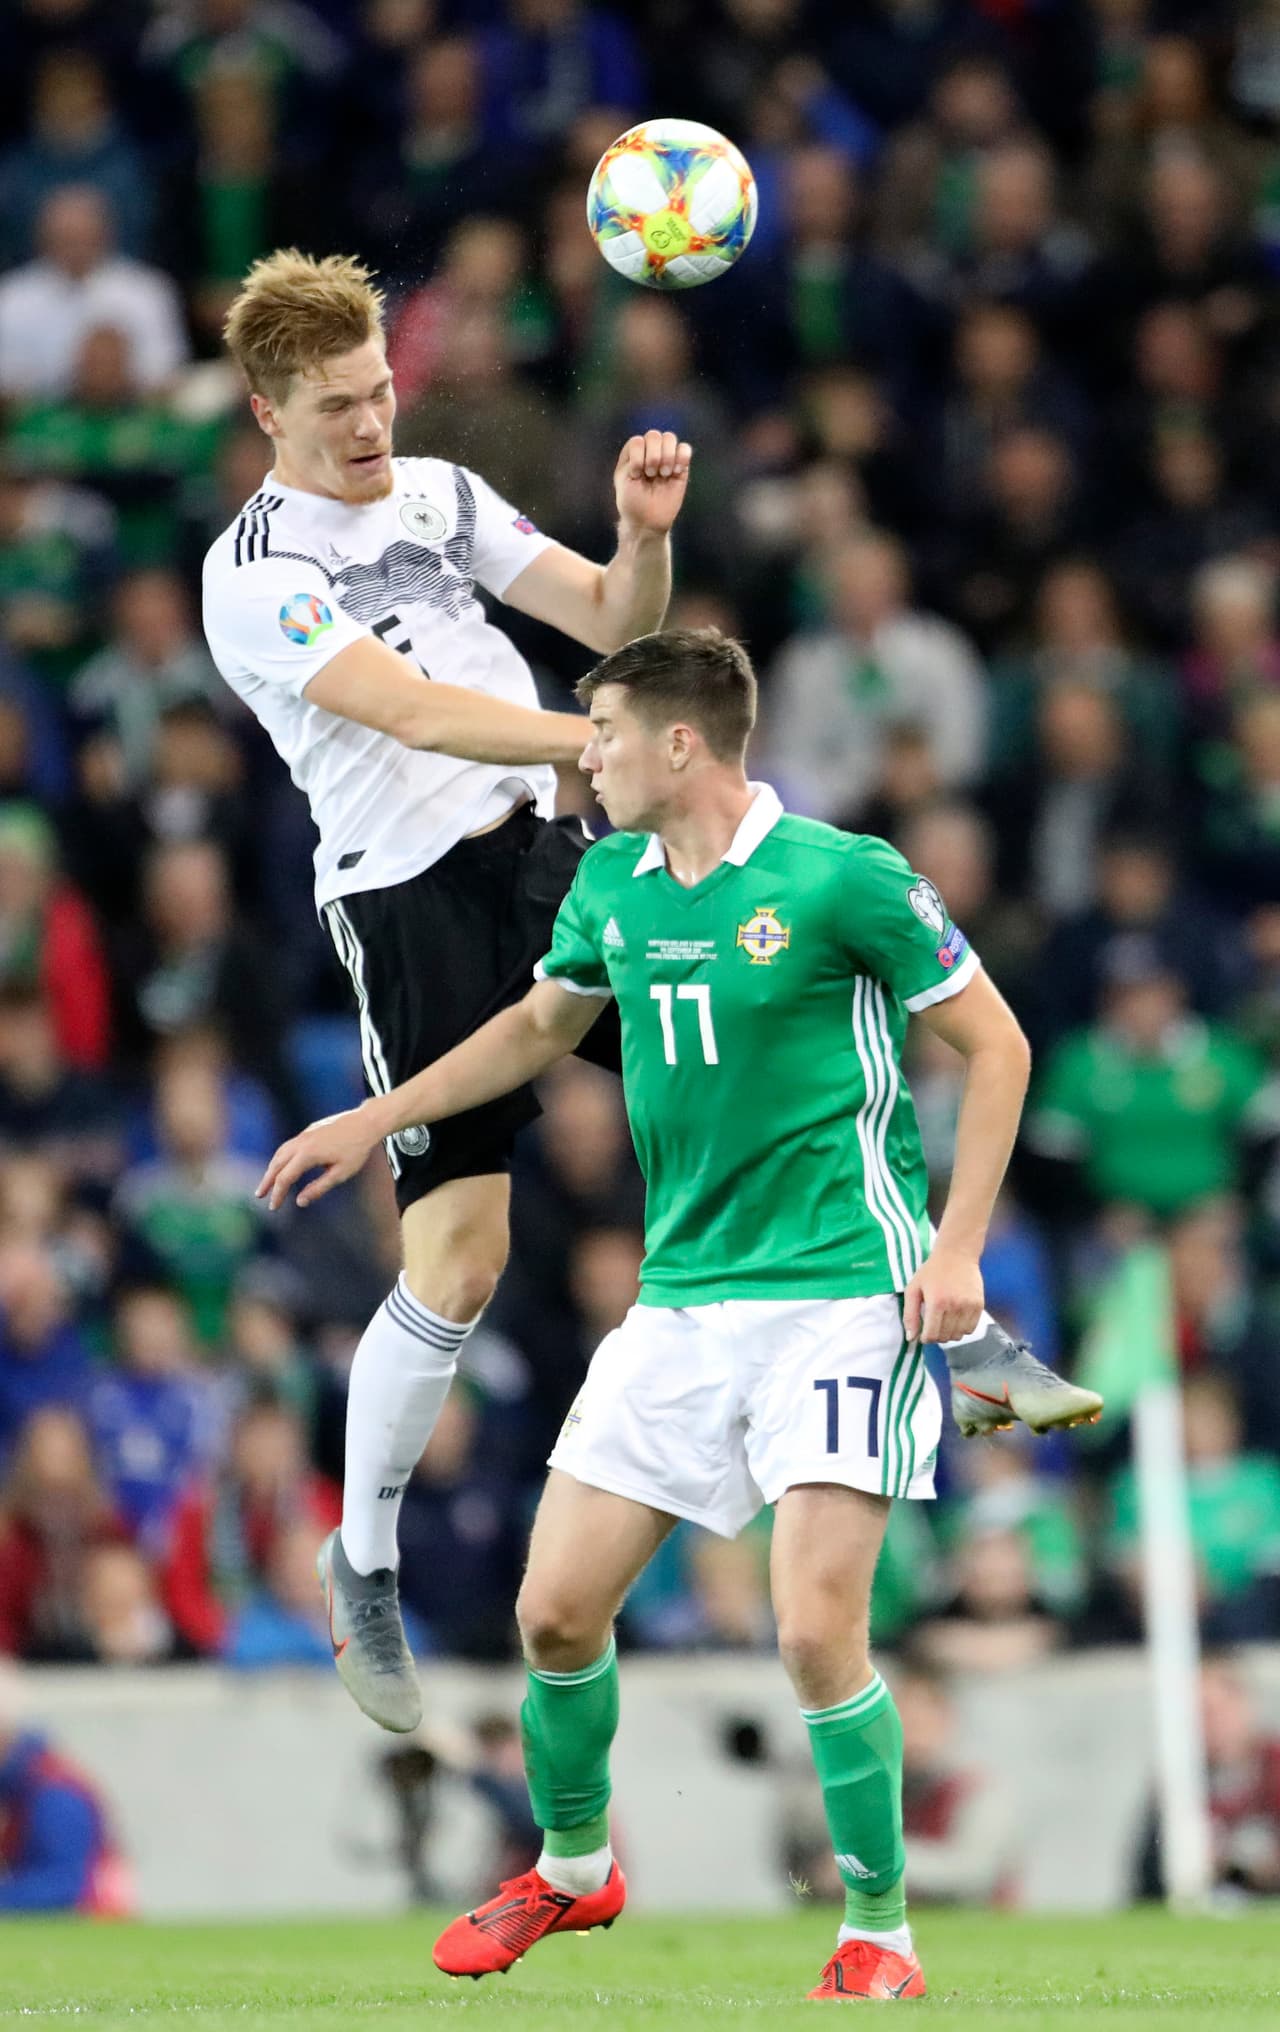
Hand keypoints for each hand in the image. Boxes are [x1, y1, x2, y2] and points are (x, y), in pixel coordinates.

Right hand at [256, 1105, 382, 1210]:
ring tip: (268, 1182)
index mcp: (307, 1155)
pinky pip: (289, 1145)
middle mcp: (301, 1143)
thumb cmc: (356, 1150)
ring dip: (272, 1168)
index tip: (273, 1207)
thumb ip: (318, 1188)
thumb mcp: (340, 1173)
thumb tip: (300, 1202)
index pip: (284, 1178)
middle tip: (259, 1196)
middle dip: (267, 1181)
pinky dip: (281, 1157)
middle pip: (276, 1164)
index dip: (277, 1194)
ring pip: (280, 1152)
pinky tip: (284, 1164)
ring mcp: (304, 1134)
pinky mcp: (309, 1130)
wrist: (367, 1122)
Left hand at [614, 430, 691, 536]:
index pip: (638, 440)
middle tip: (651, 475)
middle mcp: (649, 451)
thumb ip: (632, 460)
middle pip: (654, 435)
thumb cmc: (632, 502)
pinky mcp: (681, 466)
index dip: (638, 457)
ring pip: (670, 437)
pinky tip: (676, 472)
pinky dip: (682, 457)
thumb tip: (647, 445)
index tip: (636, 476)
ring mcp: (666, 457)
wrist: (647, 521)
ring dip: (667, 456)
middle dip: (652, 456)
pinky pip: (685, 449)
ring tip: (664, 474)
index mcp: (633, 452)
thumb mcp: (622, 480)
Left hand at [902, 1245, 983, 1344]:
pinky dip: (962, 1328)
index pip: (932, 1335)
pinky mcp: (979, 1305)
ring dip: (950, 1333)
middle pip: (945, 1337)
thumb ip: (910, 1315)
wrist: (956, 1254)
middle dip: (937, 1336)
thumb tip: (911, 1338)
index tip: (924, 1334)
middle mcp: (954, 1306)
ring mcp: (969, 1306)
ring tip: (945, 1321)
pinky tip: (956, 1318)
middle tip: (933, 1325)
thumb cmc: (932, 1271)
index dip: (926, 1339)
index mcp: (936, 1303)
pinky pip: (971, 1328)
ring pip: (959, 1335)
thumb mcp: (913, 1289)